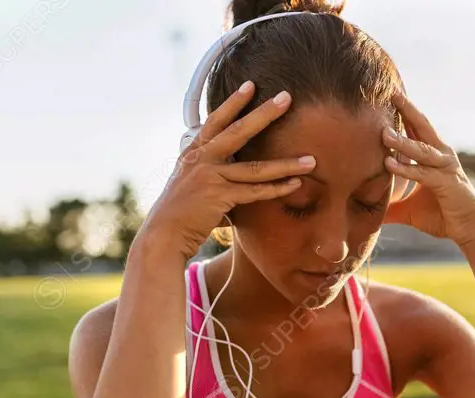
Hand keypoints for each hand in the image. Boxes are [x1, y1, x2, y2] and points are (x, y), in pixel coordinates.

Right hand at [139, 82, 317, 259]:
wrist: (163, 233)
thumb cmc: (180, 211)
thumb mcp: (189, 181)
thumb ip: (210, 170)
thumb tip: (231, 170)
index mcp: (194, 152)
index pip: (216, 120)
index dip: (233, 102)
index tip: (251, 85)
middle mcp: (202, 159)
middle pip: (238, 131)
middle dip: (265, 113)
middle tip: (287, 97)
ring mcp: (210, 177)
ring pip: (255, 167)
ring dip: (286, 164)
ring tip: (311, 159)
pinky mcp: (219, 198)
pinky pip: (255, 192)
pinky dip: (277, 189)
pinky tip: (296, 184)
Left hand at [381, 90, 474, 246]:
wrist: (468, 231)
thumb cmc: (442, 216)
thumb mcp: (408, 211)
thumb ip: (389, 207)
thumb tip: (365, 212)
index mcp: (433, 156)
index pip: (415, 129)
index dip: (402, 112)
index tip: (386, 95)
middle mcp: (441, 156)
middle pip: (422, 127)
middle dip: (406, 109)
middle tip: (390, 91)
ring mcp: (446, 168)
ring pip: (421, 149)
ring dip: (402, 141)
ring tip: (383, 133)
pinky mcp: (447, 184)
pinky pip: (423, 174)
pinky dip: (406, 169)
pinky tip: (389, 163)